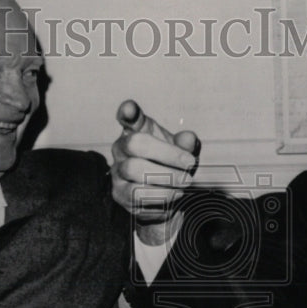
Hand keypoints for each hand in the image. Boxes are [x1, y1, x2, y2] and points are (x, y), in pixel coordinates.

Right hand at [111, 100, 199, 244]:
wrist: (164, 193)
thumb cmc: (169, 164)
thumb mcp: (180, 150)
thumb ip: (185, 143)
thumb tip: (189, 139)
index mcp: (134, 132)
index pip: (127, 117)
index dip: (127, 112)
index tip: (130, 110)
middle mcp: (120, 150)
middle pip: (135, 145)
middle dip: (167, 156)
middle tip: (189, 165)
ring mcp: (117, 173)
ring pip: (133, 172)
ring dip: (165, 180)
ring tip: (184, 183)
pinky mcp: (120, 196)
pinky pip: (138, 197)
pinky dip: (161, 197)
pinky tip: (175, 195)